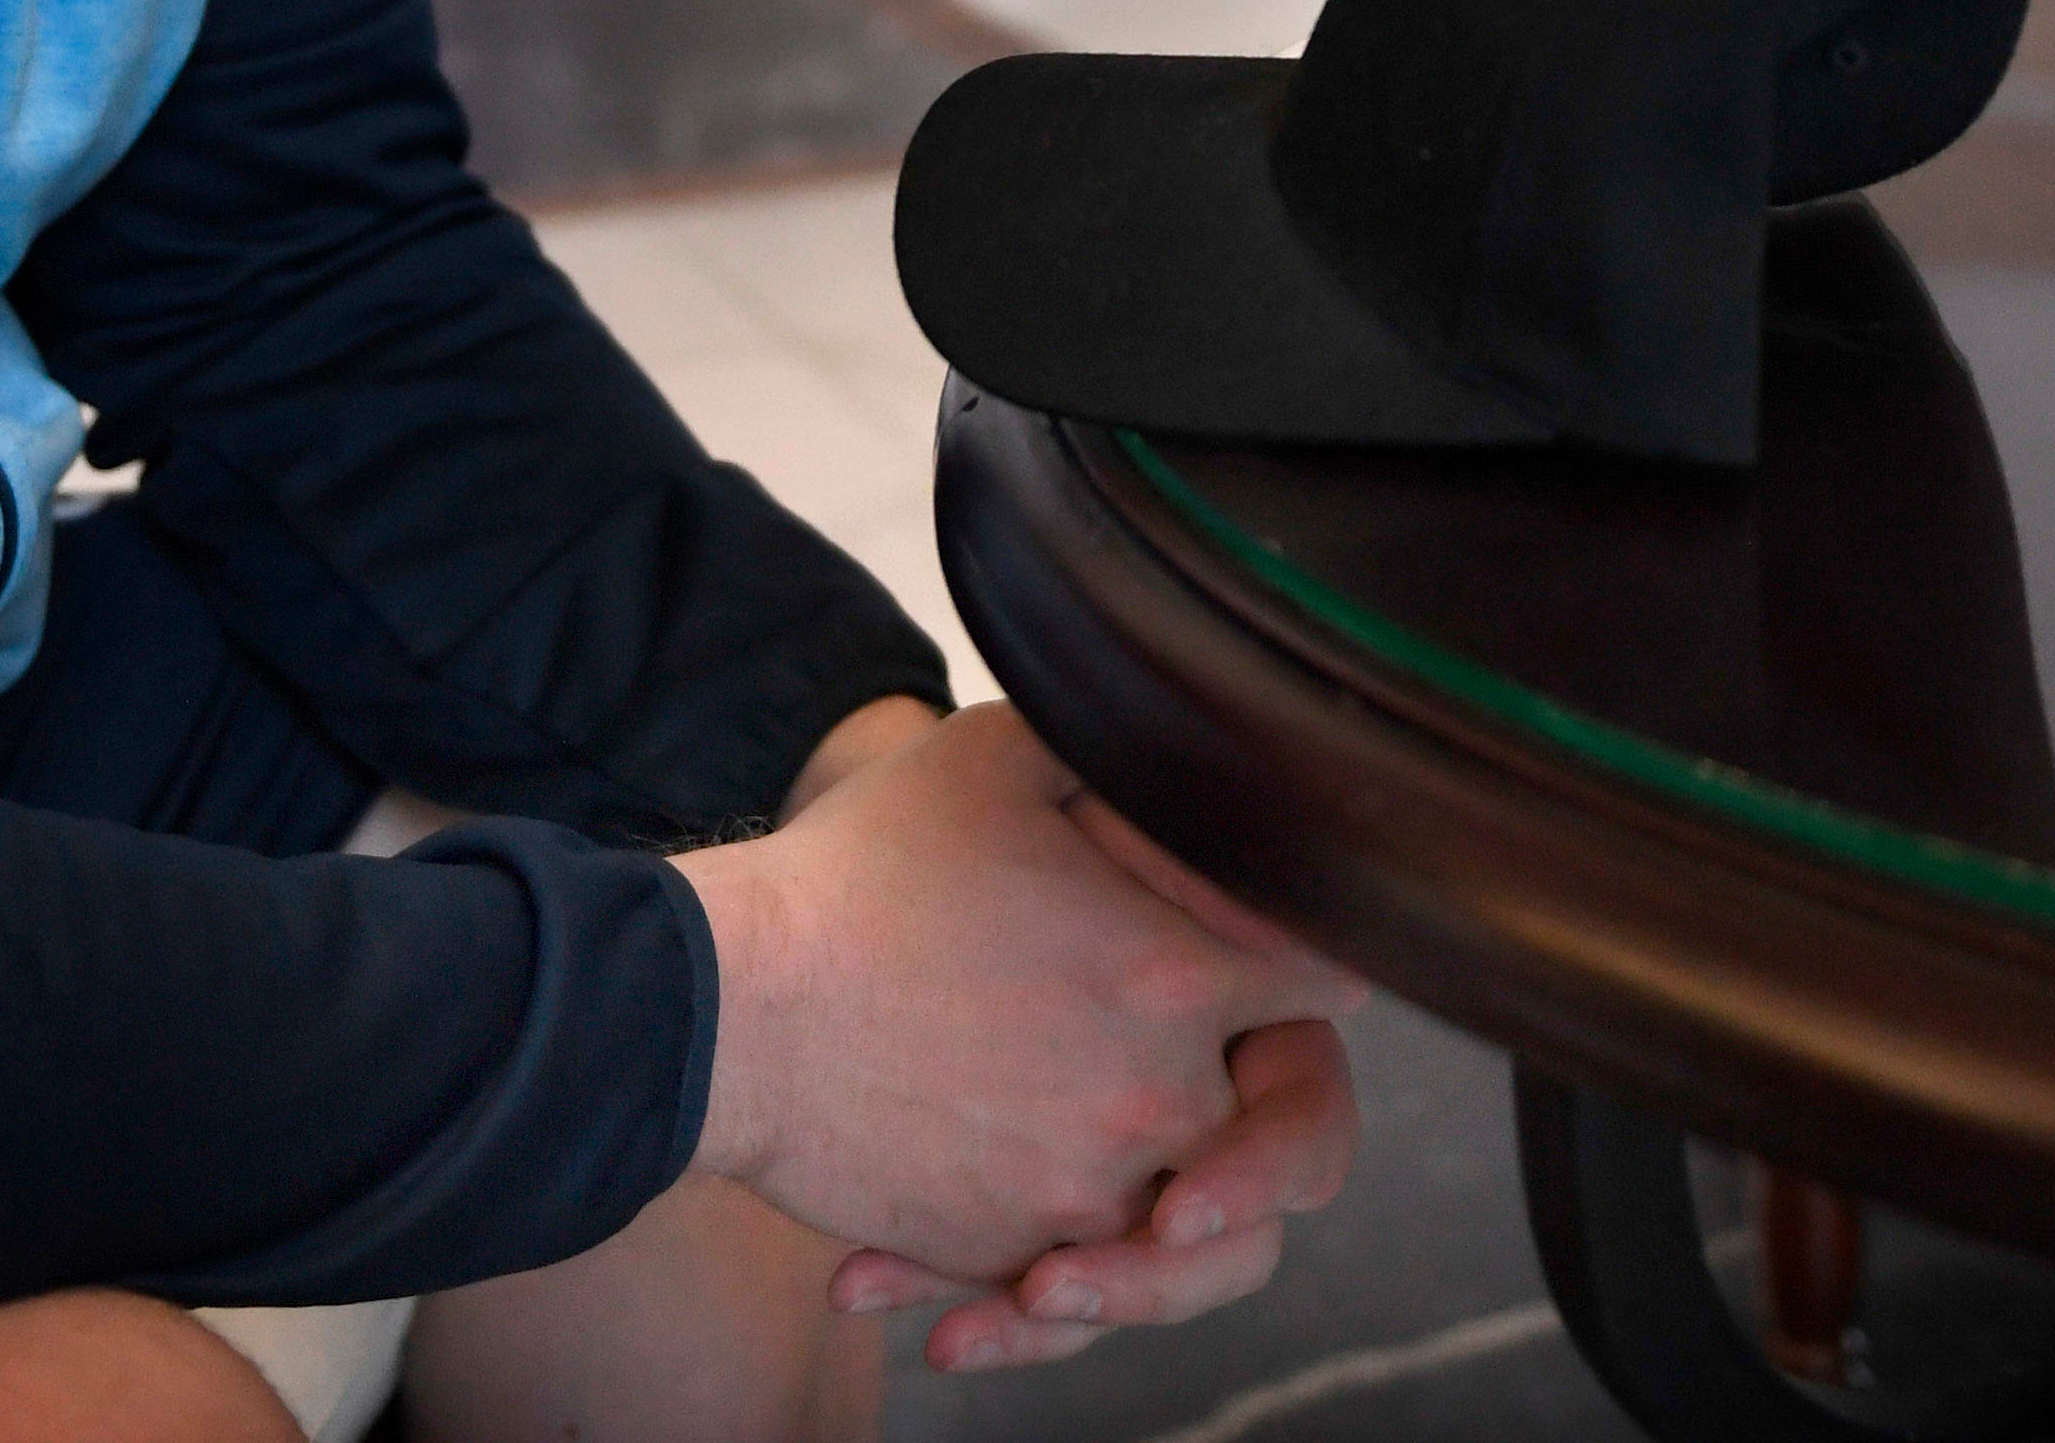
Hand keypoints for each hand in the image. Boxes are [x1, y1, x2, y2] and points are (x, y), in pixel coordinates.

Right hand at [674, 707, 1361, 1303]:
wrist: (726, 1009)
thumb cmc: (859, 874)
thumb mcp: (1004, 759)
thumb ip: (1123, 756)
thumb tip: (1196, 753)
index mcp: (1176, 977)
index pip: (1328, 985)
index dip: (1313, 964)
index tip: (1288, 963)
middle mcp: (1155, 1101)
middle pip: (1300, 1138)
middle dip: (1281, 1111)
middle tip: (1239, 1093)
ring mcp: (1083, 1192)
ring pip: (1205, 1254)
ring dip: (1186, 1229)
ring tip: (1146, 1203)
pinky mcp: (1006, 1253)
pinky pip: (1076, 1301)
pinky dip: (1055, 1296)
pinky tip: (1013, 1285)